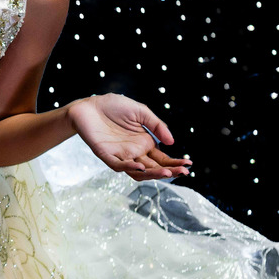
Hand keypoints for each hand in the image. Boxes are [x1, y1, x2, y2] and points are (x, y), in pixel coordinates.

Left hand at [67, 94, 191, 180]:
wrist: (89, 105)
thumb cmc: (114, 107)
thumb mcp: (140, 112)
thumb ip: (156, 126)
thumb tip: (172, 142)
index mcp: (144, 144)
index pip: (163, 158)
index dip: (175, 163)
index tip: (189, 165)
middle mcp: (134, 153)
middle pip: (154, 168)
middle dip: (169, 171)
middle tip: (183, 172)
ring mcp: (120, 155)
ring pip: (138, 172)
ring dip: (152, 174)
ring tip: (166, 173)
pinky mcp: (106, 154)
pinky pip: (118, 165)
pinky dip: (129, 167)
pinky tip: (141, 166)